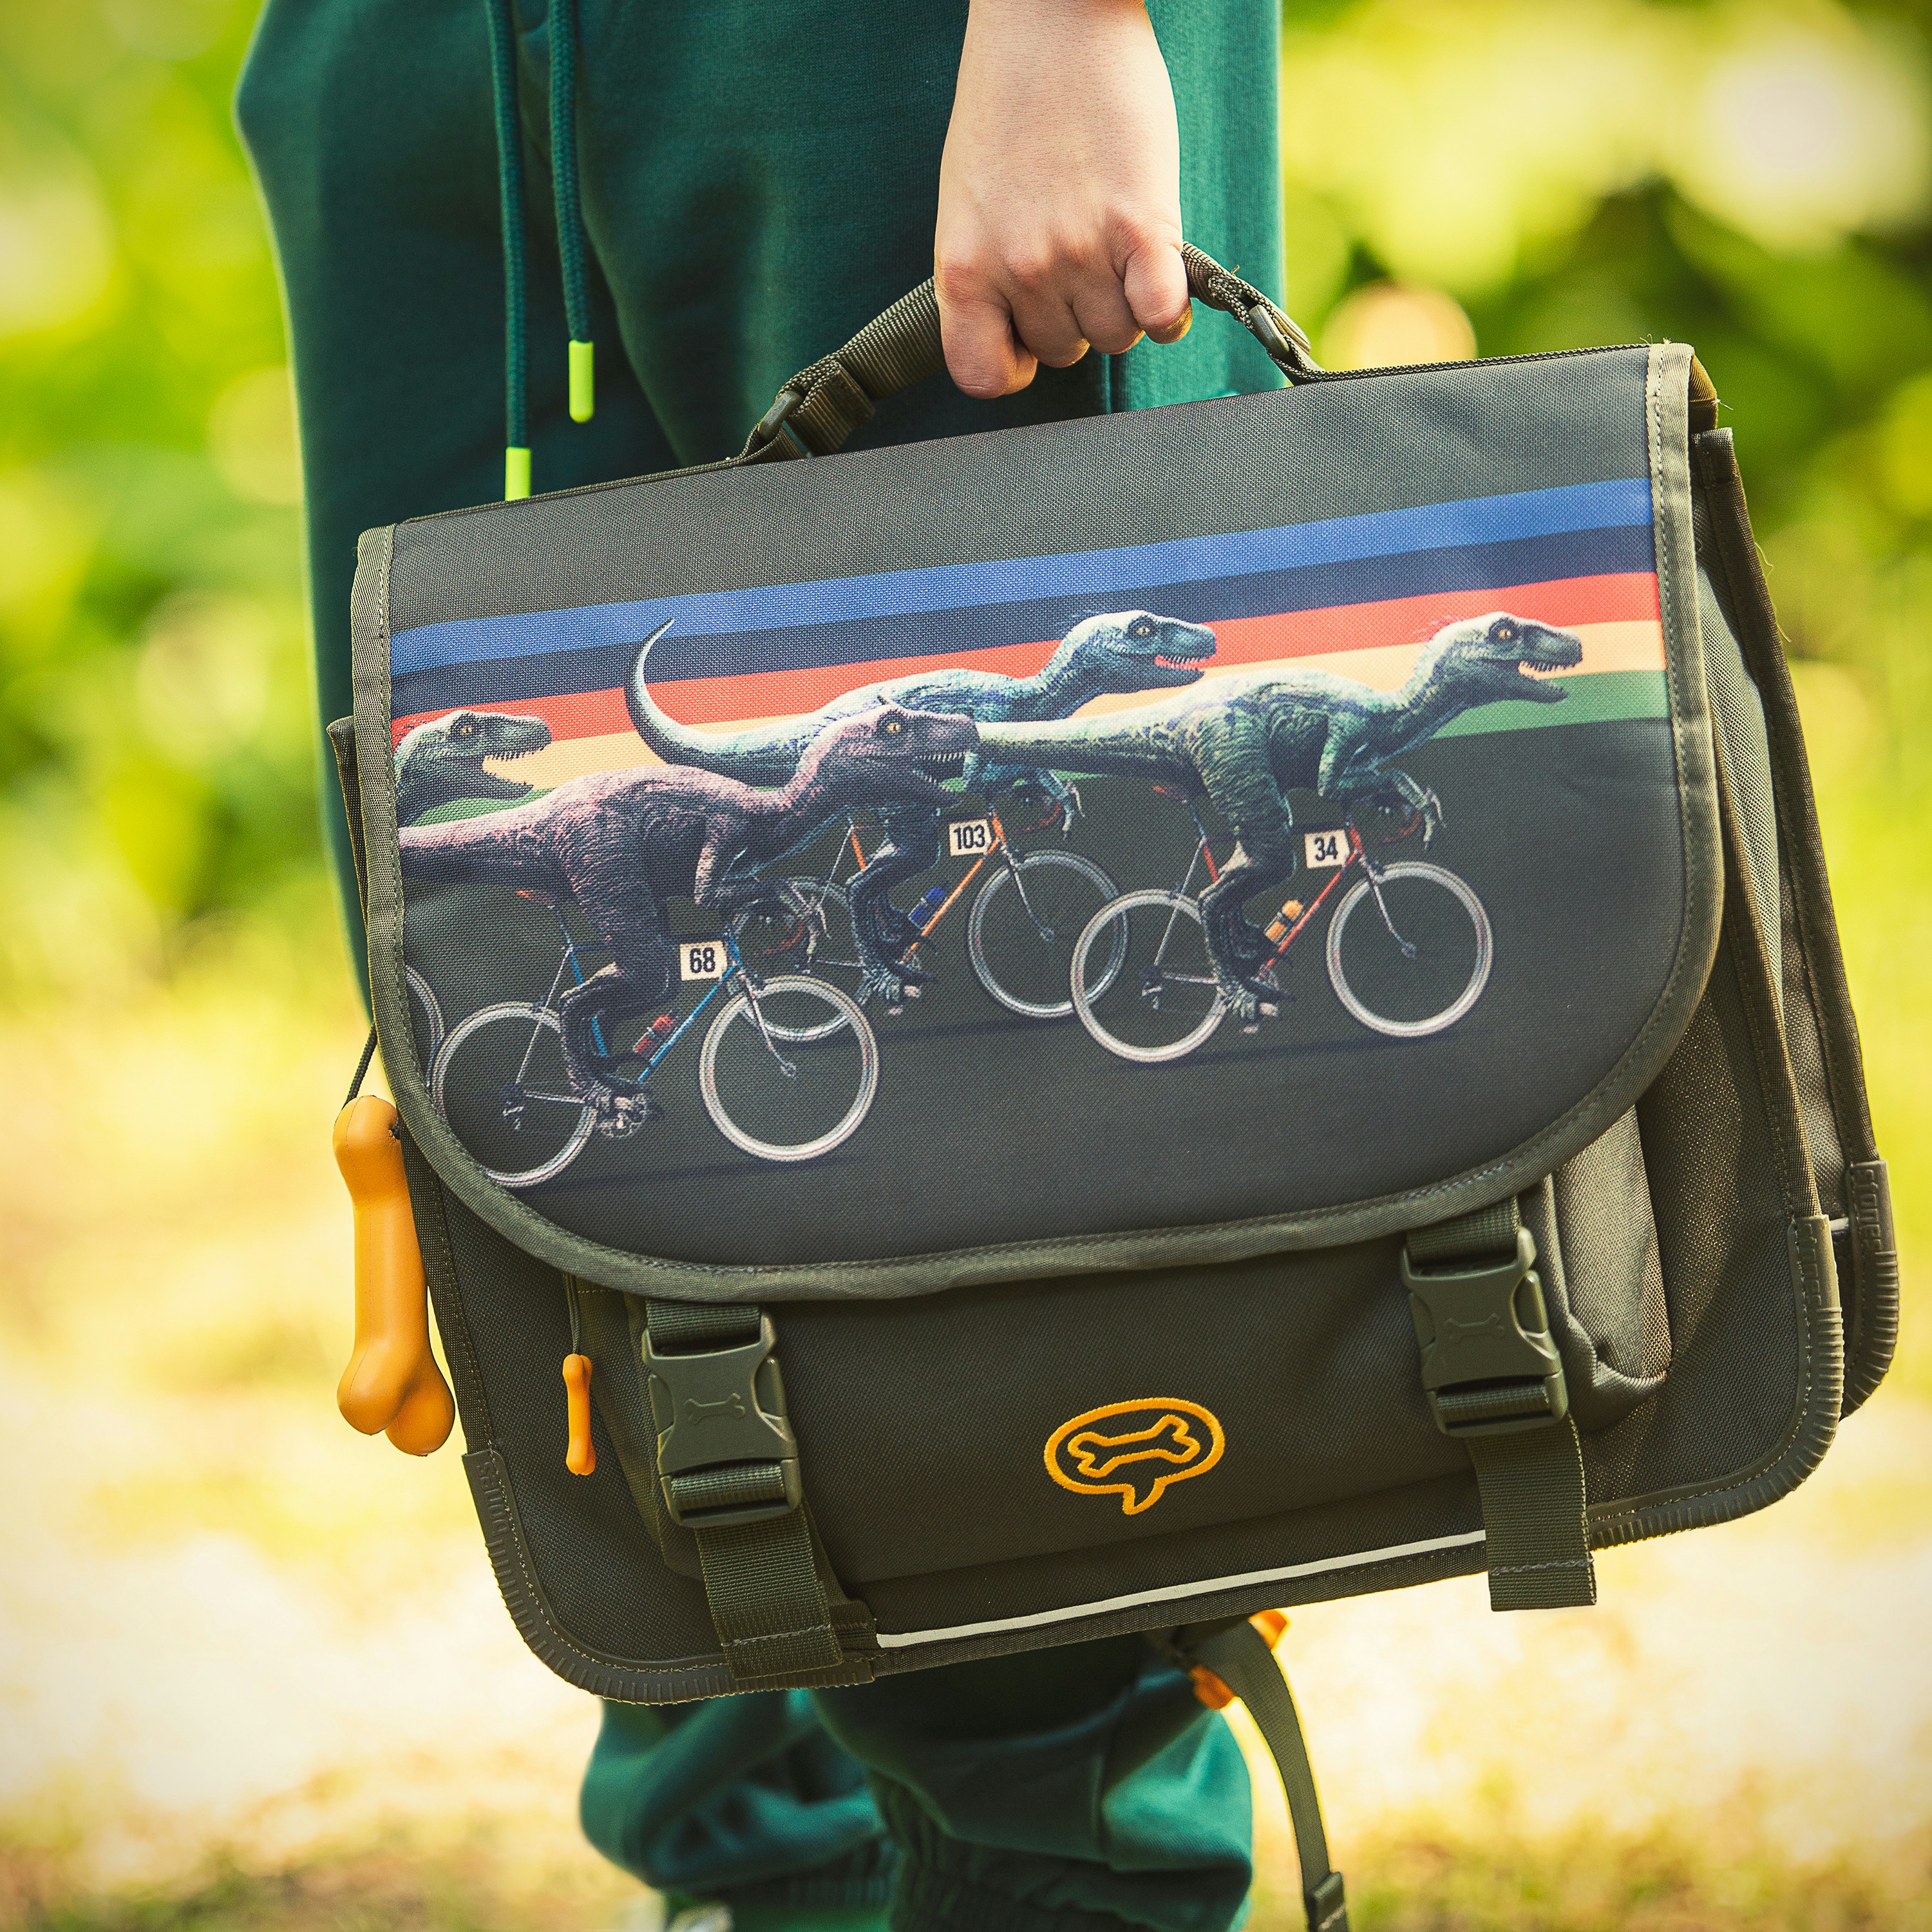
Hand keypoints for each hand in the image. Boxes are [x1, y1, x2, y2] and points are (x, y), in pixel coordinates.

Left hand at [936, 0, 1189, 398]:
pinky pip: (1160, 317)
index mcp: (962, 265)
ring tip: (1116, 247)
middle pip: (1063, 351)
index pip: (981, 374)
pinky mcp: (1141, 226)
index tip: (1024, 340)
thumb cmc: (1010, 101)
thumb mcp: (971, 200)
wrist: (1052, 14)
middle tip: (1080, 257)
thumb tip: (1018, 334)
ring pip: (1115, 337)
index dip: (1010, 364)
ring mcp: (1079, 250)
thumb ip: (988, 270)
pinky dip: (1167, 311)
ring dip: (1123, 305)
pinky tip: (1161, 277)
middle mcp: (1018, 267)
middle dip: (1075, 317)